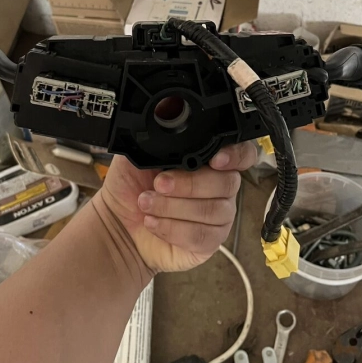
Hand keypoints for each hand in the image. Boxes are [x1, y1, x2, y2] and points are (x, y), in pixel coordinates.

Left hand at [98, 143, 256, 273]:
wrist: (118, 222)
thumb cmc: (132, 186)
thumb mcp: (139, 154)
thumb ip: (157, 138)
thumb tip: (166, 120)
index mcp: (208, 161)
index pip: (242, 154)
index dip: (236, 155)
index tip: (215, 160)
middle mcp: (220, 187)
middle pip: (227, 183)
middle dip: (189, 184)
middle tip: (159, 183)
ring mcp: (218, 216)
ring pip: (214, 211)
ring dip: (174, 207)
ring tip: (147, 203)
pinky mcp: (209, 242)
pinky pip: (202, 236)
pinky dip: (173, 228)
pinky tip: (153, 222)